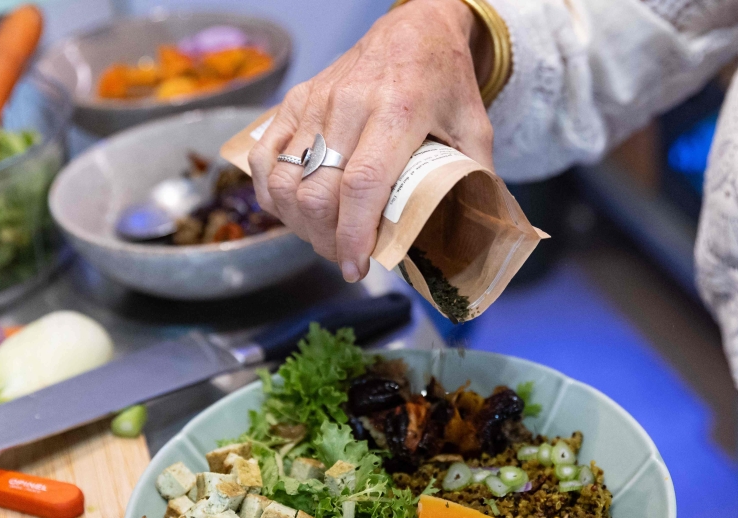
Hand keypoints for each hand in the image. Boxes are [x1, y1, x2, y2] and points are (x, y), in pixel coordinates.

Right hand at [248, 0, 493, 281]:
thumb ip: (472, 179)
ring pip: (284, 181)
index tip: (356, 268)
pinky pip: (262, 158)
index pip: (362, 185)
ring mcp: (316, 103)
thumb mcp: (475, 127)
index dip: (354, 235)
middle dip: (327, 240)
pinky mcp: (295, 102)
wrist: (414, 29)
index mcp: (399, 113)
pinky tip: (293, 210)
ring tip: (323, 237)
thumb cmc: (445, 82)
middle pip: (317, 193)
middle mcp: (350, 107)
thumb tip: (471, 234)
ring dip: (298, 223)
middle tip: (345, 256)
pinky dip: (271, 195)